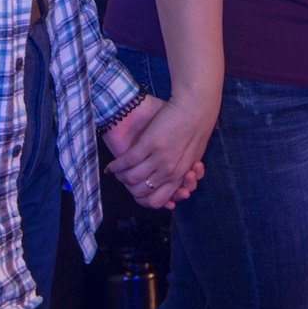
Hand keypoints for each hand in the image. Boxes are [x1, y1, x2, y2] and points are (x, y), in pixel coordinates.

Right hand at [106, 94, 213, 209]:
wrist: (196, 107)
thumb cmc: (197, 129)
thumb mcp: (192, 157)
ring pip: (132, 178)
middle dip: (130, 189)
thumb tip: (177, 187)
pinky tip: (111, 167)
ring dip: (121, 177)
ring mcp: (159, 159)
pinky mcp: (149, 144)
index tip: (137, 193)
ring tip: (116, 173)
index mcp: (179, 176)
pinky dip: (116, 166)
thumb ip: (182, 172)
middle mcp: (168, 172)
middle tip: (125, 181)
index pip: (157, 201)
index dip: (143, 200)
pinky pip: (127, 162)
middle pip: (141, 193)